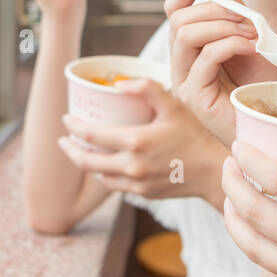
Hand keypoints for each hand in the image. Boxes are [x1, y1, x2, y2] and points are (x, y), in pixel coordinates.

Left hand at [56, 78, 226, 206]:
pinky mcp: (143, 194)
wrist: (213, 171)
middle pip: (87, 160)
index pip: (91, 135)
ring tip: (80, 151)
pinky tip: (103, 166)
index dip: (74, 127)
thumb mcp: (173, 105)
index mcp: (135, 141)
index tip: (67, 119)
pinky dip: (103, 175)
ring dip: (85, 163)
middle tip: (64, 140)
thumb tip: (119, 83)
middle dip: (70, 149)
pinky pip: (114, 185)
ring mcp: (136, 183)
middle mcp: (131, 165)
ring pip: (99, 175)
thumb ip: (147, 88)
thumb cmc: (194, 134)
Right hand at [165, 0, 276, 146]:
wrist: (275, 120)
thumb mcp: (249, 35)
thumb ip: (230, 6)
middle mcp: (180, 64)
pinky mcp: (195, 97)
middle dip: (214, 10)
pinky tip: (251, 47)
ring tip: (250, 33)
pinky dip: (230, 44)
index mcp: (189, 48)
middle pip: (177, 19)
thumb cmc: (262, 84)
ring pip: (185, 35)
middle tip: (246, 17)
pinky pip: (204, 57)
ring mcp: (184, 82)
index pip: (173, 10)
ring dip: (222, 26)